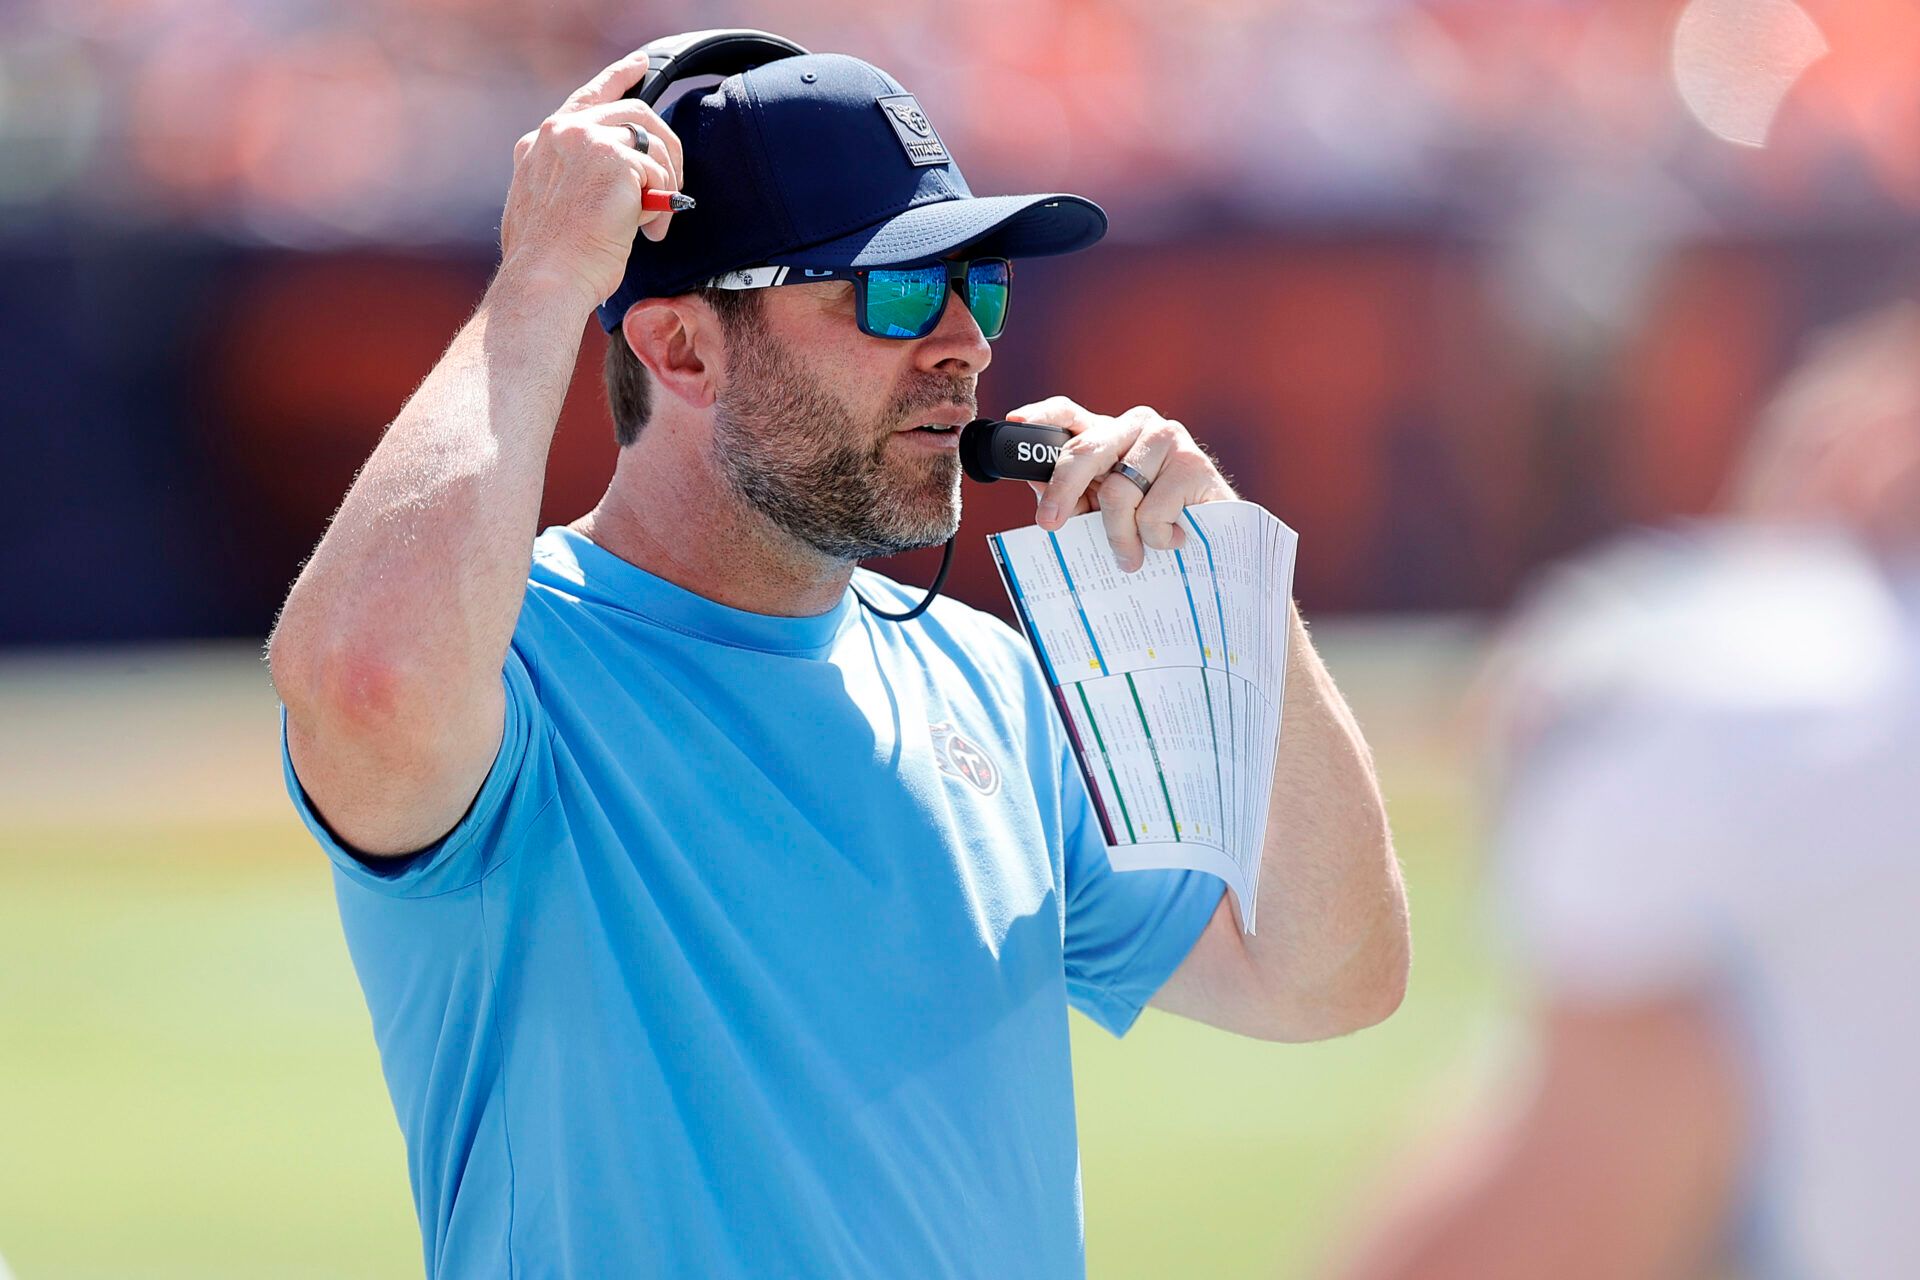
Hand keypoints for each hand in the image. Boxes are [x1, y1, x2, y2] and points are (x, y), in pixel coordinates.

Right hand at [498, 51, 686, 306]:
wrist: (546, 280)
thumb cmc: (551, 263)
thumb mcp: (549, 208)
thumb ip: (574, 180)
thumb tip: (628, 180)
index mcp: (540, 143)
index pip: (588, 98)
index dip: (618, 78)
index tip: (639, 66)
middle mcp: (560, 132)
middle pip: (636, 113)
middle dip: (666, 148)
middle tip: (673, 184)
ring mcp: (586, 139)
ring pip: (653, 143)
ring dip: (665, 184)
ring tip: (652, 223)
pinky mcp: (614, 157)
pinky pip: (659, 173)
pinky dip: (662, 205)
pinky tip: (647, 231)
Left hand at [1006, 397, 1236, 571]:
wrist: (1223, 541)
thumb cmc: (1160, 522)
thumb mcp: (1110, 510)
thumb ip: (1078, 497)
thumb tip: (1040, 491)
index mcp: (1112, 435)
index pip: (1071, 412)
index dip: (1043, 414)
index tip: (1018, 423)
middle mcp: (1138, 426)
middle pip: (1085, 451)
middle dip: (1062, 492)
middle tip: (1050, 525)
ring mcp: (1168, 440)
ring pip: (1117, 491)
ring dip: (1120, 535)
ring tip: (1131, 556)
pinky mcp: (1193, 464)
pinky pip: (1151, 512)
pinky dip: (1155, 538)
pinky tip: (1172, 540)